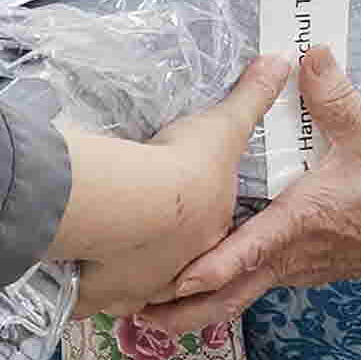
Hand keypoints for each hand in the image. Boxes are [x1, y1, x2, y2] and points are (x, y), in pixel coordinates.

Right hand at [53, 56, 290, 314]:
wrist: (132, 204)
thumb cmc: (184, 168)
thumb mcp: (224, 125)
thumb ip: (252, 98)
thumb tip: (284, 59)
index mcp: (215, 232)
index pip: (212, 234)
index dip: (201, 224)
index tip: (185, 215)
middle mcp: (184, 268)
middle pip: (180, 268)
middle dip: (169, 260)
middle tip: (150, 244)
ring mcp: (144, 286)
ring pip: (141, 291)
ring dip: (130, 283)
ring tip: (112, 268)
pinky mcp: (104, 293)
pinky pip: (95, 299)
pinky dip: (87, 293)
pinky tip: (76, 283)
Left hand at [158, 50, 360, 329]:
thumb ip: (334, 93)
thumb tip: (307, 52)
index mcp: (301, 223)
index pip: (246, 251)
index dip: (208, 267)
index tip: (172, 280)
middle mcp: (293, 255)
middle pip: (229, 295)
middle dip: (182, 310)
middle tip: (133, 314)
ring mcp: (297, 268)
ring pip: (241, 295)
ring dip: (197, 306)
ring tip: (147, 311)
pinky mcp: (304, 269)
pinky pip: (257, 284)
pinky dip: (225, 289)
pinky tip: (200, 281)